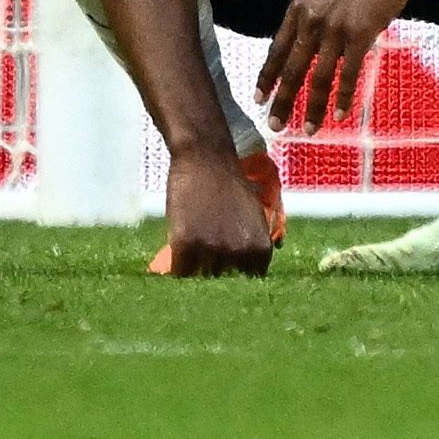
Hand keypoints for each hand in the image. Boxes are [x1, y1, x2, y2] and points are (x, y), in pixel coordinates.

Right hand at [161, 150, 273, 277]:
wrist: (206, 157)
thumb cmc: (230, 185)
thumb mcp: (254, 218)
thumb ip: (252, 246)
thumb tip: (249, 276)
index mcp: (260, 249)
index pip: (249, 281)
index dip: (236, 274)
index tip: (228, 270)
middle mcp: (239, 253)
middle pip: (224, 281)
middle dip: (216, 270)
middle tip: (207, 255)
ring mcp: (211, 250)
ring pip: (201, 278)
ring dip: (196, 268)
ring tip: (194, 249)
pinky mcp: (185, 245)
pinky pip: (180, 271)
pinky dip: (178, 265)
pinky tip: (180, 251)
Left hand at [256, 0, 420, 133]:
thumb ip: (311, 15)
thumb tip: (306, 41)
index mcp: (299, 9)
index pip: (277, 49)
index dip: (267, 76)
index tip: (258, 99)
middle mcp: (311, 21)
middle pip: (292, 69)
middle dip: (282, 101)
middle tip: (274, 126)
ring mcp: (334, 29)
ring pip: (318, 76)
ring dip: (312, 106)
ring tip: (308, 129)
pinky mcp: (359, 34)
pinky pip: (347, 73)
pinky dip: (343, 96)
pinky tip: (340, 113)